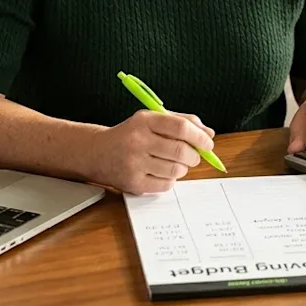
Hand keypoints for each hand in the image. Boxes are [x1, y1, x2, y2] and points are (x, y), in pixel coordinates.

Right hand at [87, 110, 215, 194]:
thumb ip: (181, 122)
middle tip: (195, 155)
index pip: (180, 127)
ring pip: (176, 170)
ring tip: (175, 163)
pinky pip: (165, 185)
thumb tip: (208, 133)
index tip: (208, 142)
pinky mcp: (133, 183)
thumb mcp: (151, 120)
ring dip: (183, 168)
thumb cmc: (130, 135)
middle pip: (181, 151)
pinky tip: (161, 172)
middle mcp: (137, 141)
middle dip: (195, 155)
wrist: (97, 152)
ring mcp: (134, 164)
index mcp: (144, 121)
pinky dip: (170, 179)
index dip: (199, 136)